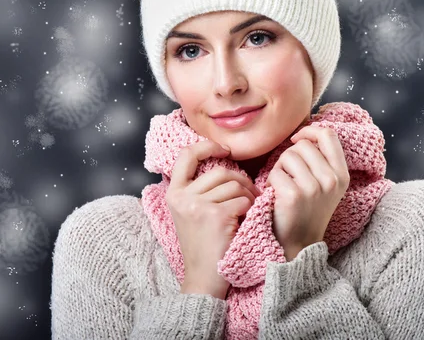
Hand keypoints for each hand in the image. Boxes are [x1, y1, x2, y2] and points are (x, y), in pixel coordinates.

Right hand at [165, 140, 260, 298]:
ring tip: (249, 207)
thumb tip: (220, 159)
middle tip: (248, 192)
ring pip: (234, 185)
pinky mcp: (216, 216)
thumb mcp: (187, 212)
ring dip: (248, 195)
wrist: (203, 278)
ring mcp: (198, 206)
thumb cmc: (202, 243)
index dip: (207, 146)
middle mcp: (182, 197)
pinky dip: (250, 208)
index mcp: (173, 193)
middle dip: (240, 179)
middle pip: (220, 171)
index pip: (187, 155)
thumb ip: (196, 188)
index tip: (224, 149)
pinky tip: (246, 219)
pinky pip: (242, 201)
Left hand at [265, 126, 349, 260]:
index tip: (297, 140)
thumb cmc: (307, 210)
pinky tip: (275, 195)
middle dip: (290, 156)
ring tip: (283, 185)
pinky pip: (275, 172)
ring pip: (288, 156)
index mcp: (341, 175)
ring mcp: (314, 188)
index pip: (329, 135)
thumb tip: (304, 132)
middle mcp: (331, 180)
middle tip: (288, 175)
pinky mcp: (294, 195)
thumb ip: (321, 160)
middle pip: (304, 145)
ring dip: (279, 168)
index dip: (310, 131)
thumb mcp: (325, 185)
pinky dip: (270, 181)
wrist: (298, 244)